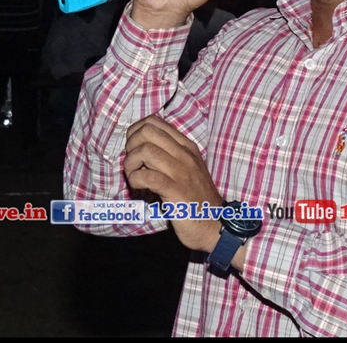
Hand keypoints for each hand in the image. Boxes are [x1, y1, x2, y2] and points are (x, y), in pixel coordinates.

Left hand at [124, 115, 222, 252]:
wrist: (215, 223)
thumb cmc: (198, 198)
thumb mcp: (188, 169)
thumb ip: (170, 155)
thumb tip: (141, 148)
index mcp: (187, 146)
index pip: (155, 122)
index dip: (136, 131)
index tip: (133, 148)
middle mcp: (184, 154)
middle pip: (148, 131)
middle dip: (131, 144)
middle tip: (132, 163)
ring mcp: (180, 171)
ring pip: (146, 151)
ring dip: (131, 163)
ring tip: (133, 177)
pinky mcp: (175, 190)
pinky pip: (148, 176)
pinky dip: (136, 180)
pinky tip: (137, 188)